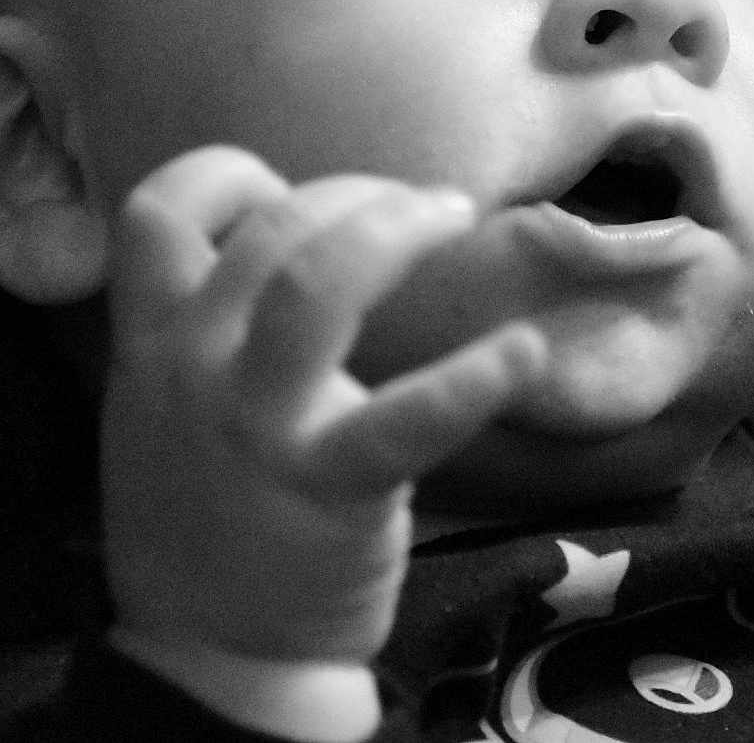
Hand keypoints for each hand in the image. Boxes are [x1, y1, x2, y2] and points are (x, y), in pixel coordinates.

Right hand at [101, 146, 545, 674]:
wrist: (213, 653)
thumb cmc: (215, 505)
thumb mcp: (174, 401)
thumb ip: (215, 319)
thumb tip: (307, 228)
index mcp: (154, 344)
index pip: (157, 212)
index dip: (228, 177)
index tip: (288, 193)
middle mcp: (192, 371)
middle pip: (273, 230)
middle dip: (359, 192)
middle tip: (424, 206)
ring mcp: (259, 427)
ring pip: (315, 285)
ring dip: (396, 229)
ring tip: (454, 215)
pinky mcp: (331, 485)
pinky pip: (404, 420)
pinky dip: (471, 379)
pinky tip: (521, 353)